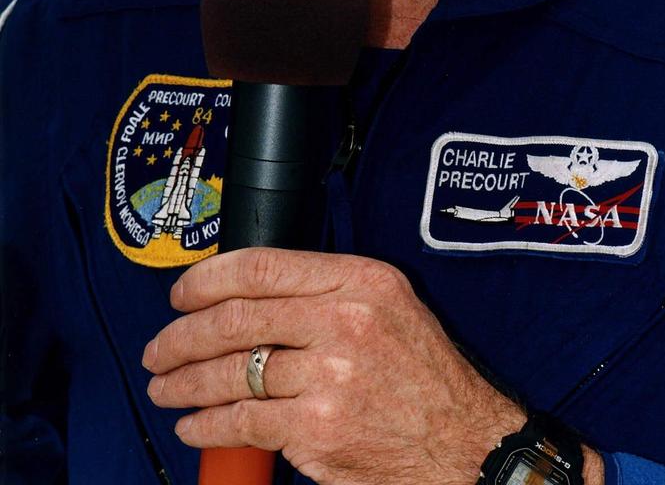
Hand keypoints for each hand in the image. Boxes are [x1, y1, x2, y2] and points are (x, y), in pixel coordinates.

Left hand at [143, 247, 523, 484]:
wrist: (462, 441)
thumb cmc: (424, 375)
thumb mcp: (389, 305)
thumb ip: (328, 291)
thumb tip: (250, 293)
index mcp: (360, 280)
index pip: (264, 266)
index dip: (208, 279)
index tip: (182, 293)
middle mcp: (345, 320)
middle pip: (238, 317)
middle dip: (183, 334)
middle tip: (161, 347)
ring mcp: (331, 375)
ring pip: (232, 371)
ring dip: (185, 382)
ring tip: (166, 387)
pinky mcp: (318, 429)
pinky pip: (242, 420)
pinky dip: (207, 425)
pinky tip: (195, 426)